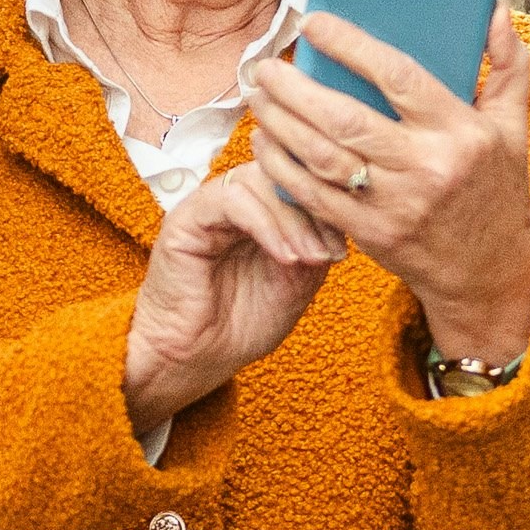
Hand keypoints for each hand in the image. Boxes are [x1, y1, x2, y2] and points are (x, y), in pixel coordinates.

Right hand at [120, 156, 330, 433]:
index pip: (296, 180)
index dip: (325, 205)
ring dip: (293, 221)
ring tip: (309, 260)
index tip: (343, 247)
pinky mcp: (187, 217)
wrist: (198, 357)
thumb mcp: (298, 281)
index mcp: (261, 209)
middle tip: (330, 253)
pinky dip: (266, 225)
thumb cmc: (242, 323)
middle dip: (313, 212)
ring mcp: (210, 205)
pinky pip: (232, 200)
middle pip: (281, 173)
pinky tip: (284, 257)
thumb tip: (340, 219)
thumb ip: (315, 243)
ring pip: (259, 181)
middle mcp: (235, 199)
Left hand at [254, 11, 529, 374]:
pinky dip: (282, 167)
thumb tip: (493, 8)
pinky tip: (265, 143)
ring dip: (280, 124)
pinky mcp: (370, 234)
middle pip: (346, 119)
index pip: (398, 77)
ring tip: (259, 95)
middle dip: (296, 88)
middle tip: (267, 66)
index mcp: (461, 132)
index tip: (315, 24)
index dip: (350, 46)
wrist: (488, 271)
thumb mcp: (513, 125)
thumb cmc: (496, 188)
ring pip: (322, 157)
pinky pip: (314, 196)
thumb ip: (507, 63)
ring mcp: (395, 205)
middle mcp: (427, 168)